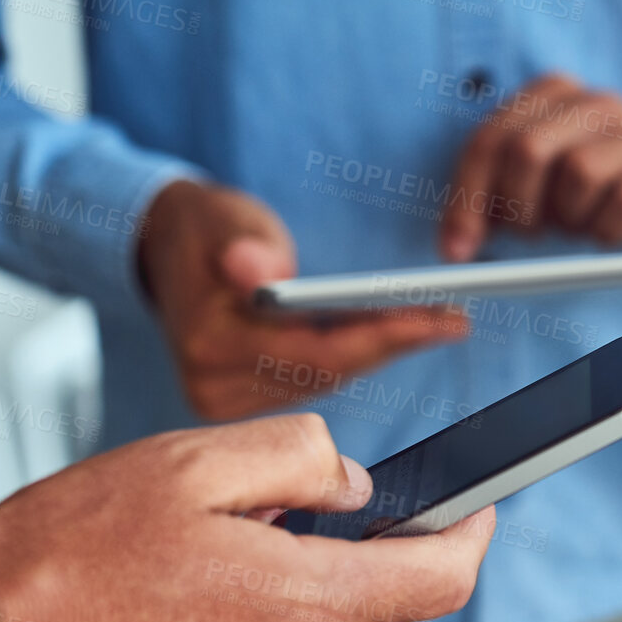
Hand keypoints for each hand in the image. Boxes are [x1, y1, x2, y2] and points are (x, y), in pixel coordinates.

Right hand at [0, 414, 494, 621]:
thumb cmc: (57, 563)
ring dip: (307, 582)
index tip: (476, 507)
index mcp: (300, 608)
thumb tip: (353, 482)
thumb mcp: (188, 463)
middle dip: (366, 547)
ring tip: (224, 542)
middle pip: (382, 603)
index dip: (470, 534)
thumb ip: (298, 458)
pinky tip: (198, 588)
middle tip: (306, 502)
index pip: (439, 579)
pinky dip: (266, 619)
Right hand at [138, 180, 468, 419]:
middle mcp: (215, 386)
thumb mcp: (222, 220)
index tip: (437, 319)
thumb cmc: (204, 228)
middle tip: (452, 318)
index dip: (382, 337)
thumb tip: (259, 273)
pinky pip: (316, 380)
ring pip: (328, 380)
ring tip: (436, 323)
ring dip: (382, 351)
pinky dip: (356, 356)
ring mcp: (229, 401)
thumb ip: (244, 245)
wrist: (169, 249)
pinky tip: (396, 335)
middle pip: (328, 373)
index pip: (315, 354)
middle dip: (394, 343)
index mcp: (207, 345)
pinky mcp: (244, 401)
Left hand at [439, 73, 621, 259]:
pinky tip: (611, 236)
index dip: (467, 198)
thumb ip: (497, 198)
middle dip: (518, 205)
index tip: (456, 250)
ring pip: (580, 172)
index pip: (491, 138)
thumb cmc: (596, 200)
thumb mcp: (540, 191)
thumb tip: (455, 246)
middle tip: (529, 238)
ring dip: (571, 218)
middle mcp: (597, 104)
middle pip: (529, 148)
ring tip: (581, 229)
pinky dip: (608, 231)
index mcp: (554, 94)